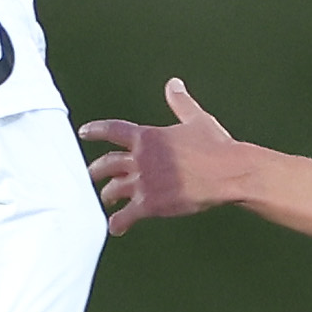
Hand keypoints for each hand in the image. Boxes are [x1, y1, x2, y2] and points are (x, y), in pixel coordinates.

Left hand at [81, 78, 239, 236]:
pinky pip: (125, 216)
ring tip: (107, 200)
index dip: (96, 130)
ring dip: (107, 196)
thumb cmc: (216, 146)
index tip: (83, 132)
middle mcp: (140, 158)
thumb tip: (173, 84)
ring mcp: (143, 182)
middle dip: (95, 171)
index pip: (113, 130)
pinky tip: (116, 227)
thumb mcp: (196, 119)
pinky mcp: (150, 204)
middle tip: (90, 175)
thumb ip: (180, 103)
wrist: (228, 173)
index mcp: (147, 136)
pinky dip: (118, 223)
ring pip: (112, 190)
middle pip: (106, 164)